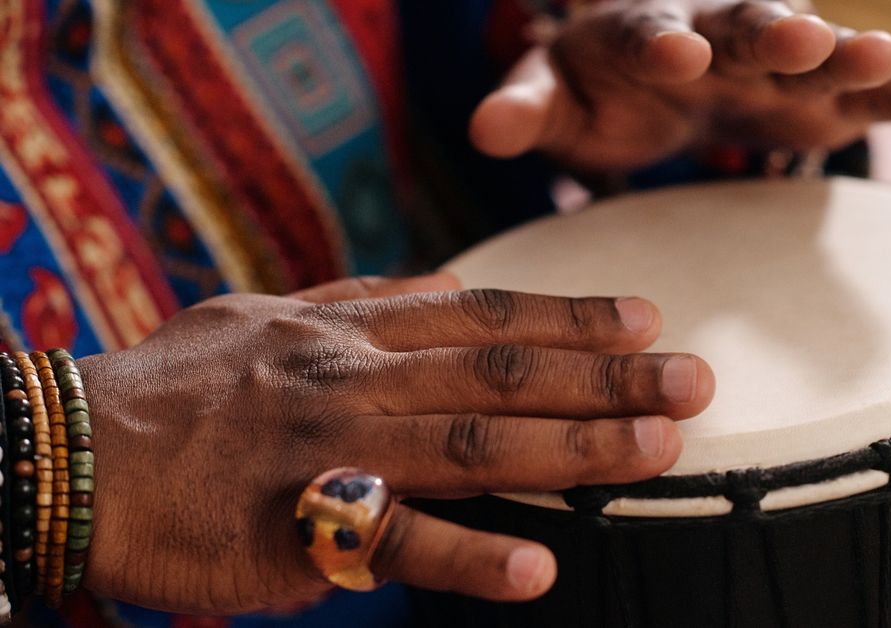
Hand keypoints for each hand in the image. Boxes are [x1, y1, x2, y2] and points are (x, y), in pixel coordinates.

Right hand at [77, 273, 714, 612]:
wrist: (71, 452)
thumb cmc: (178, 389)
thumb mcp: (269, 317)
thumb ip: (362, 306)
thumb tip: (446, 290)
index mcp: (345, 327)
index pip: (481, 313)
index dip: (569, 314)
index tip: (645, 316)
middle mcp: (348, 375)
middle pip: (498, 372)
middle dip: (604, 377)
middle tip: (695, 380)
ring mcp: (323, 449)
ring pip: (468, 445)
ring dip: (571, 451)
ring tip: (657, 450)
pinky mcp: (289, 529)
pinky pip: (391, 544)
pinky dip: (467, 559)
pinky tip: (537, 573)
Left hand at [470, 0, 890, 170]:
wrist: (656, 75)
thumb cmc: (596, 88)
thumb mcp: (551, 97)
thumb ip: (522, 107)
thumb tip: (481, 129)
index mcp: (644, 29)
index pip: (652, 28)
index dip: (662, 40)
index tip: (674, 53)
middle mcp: (720, 32)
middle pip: (749, 25)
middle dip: (773, 31)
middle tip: (797, 38)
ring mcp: (779, 60)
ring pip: (822, 51)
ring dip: (853, 55)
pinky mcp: (822, 92)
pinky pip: (873, 93)